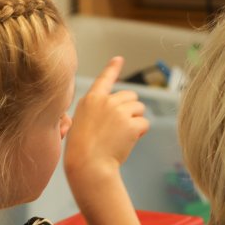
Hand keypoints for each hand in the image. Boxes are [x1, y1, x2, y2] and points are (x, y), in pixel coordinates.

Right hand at [64, 57, 149, 179]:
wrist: (88, 165)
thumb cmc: (82, 150)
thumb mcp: (81, 122)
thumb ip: (96, 111)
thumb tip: (116, 109)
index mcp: (90, 100)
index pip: (104, 79)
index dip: (112, 68)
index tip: (119, 59)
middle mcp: (106, 101)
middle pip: (130, 96)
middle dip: (130, 109)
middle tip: (120, 127)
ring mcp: (119, 112)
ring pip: (139, 108)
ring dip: (136, 120)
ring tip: (122, 136)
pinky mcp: (131, 124)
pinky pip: (144, 123)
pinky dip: (140, 133)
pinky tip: (128, 141)